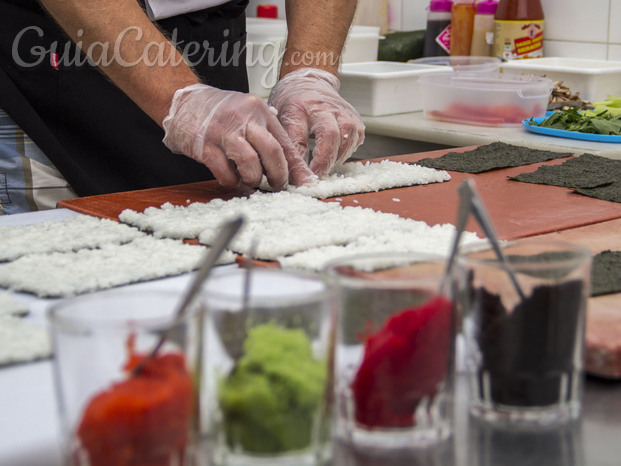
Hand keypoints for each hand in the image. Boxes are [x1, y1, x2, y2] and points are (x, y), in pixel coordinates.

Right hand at [162, 84, 314, 189]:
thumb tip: (291, 164)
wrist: (183, 102)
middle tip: (277, 186)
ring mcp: (224, 132)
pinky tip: (231, 178)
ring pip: (250, 164)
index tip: (305, 183)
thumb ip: (267, 134)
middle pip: (272, 152)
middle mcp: (244, 119)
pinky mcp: (205, 146)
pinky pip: (226, 173)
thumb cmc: (219, 113)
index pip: (284, 142)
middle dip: (279, 176)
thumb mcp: (247, 114)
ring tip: (250, 181)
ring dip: (253, 180)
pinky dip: (232, 182)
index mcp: (259, 111)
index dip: (296, 167)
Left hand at [268, 68, 364, 177]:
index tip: (298, 178)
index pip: (298, 136)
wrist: (309, 83)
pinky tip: (335, 155)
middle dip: (323, 161)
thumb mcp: (278, 120)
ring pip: (347, 138)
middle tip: (315, 178)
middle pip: (329, 136)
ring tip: (324, 167)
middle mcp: (322, 107)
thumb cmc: (292, 104)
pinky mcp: (355, 117)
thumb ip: (284, 144)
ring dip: (337, 158)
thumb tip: (288, 174)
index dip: (299, 160)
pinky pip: (356, 139)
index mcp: (298, 107)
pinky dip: (346, 152)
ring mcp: (342, 111)